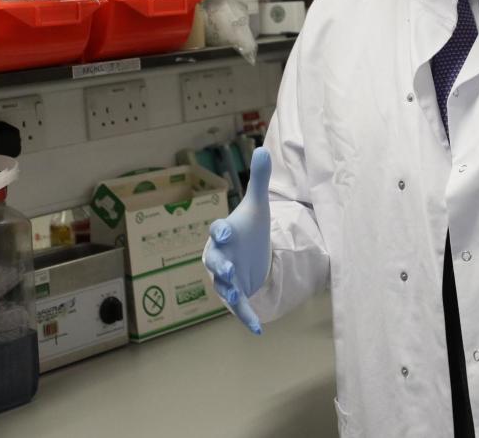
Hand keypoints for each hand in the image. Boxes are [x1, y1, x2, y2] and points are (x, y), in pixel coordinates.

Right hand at [203, 147, 272, 334]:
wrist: (250, 253)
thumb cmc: (249, 228)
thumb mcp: (257, 205)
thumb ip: (258, 180)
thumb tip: (263, 149)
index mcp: (223, 234)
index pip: (218, 232)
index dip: (221, 232)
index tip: (225, 230)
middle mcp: (220, 257)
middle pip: (215, 262)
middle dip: (221, 266)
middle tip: (229, 270)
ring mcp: (226, 278)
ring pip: (223, 286)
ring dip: (229, 291)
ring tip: (236, 297)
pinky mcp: (237, 294)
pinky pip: (240, 308)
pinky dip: (247, 318)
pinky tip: (259, 330)